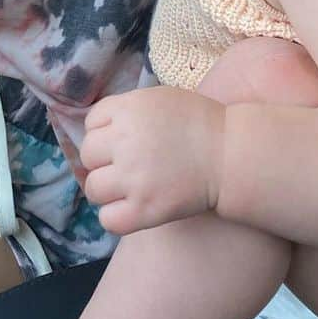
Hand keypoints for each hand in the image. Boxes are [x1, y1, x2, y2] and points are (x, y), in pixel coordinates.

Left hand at [81, 87, 225, 235]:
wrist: (229, 154)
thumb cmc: (198, 123)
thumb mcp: (159, 99)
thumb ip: (127, 110)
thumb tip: (99, 131)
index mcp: (128, 110)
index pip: (91, 122)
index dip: (103, 132)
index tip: (120, 141)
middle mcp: (124, 141)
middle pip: (88, 154)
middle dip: (102, 160)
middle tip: (123, 166)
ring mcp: (133, 177)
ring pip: (93, 188)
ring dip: (106, 189)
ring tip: (126, 189)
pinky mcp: (145, 209)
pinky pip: (108, 219)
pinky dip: (115, 216)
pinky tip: (130, 209)